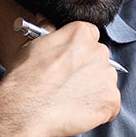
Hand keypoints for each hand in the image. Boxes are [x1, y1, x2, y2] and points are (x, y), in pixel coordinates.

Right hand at [0, 21, 120, 136]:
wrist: (26, 109)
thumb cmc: (25, 79)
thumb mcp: (32, 44)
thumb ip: (49, 33)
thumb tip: (48, 24)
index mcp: (81, 33)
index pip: (90, 36)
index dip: (79, 50)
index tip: (71, 61)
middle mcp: (98, 52)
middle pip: (100, 59)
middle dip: (88, 70)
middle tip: (69, 84)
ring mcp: (107, 77)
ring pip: (106, 82)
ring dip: (94, 90)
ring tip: (71, 100)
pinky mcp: (111, 100)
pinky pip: (110, 105)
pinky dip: (98, 111)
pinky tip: (79, 112)